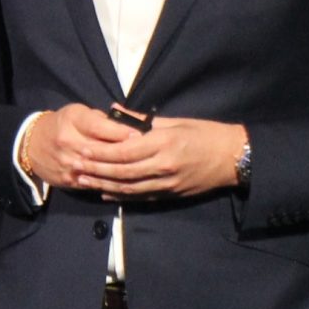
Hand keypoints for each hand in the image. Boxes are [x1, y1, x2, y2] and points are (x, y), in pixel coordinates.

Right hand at [17, 103, 136, 190]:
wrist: (31, 145)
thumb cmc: (62, 124)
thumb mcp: (78, 113)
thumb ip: (102, 119)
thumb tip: (129, 126)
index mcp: (74, 121)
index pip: (101, 127)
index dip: (122, 132)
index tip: (141, 134)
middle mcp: (69, 142)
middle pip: (103, 150)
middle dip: (127, 152)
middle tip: (147, 154)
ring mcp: (68, 163)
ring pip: (100, 170)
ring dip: (121, 171)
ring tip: (140, 170)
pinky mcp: (68, 180)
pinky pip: (93, 183)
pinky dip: (110, 183)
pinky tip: (125, 182)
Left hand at [72, 116, 247, 199]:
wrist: (233, 158)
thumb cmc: (206, 133)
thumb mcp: (177, 121)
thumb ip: (143, 120)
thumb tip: (115, 111)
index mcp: (165, 143)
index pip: (126, 150)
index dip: (102, 152)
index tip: (83, 148)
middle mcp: (164, 165)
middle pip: (123, 171)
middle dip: (97, 169)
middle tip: (76, 166)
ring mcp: (167, 183)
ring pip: (129, 187)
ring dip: (104, 184)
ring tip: (84, 180)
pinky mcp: (171, 194)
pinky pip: (141, 197)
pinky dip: (121, 195)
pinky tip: (106, 192)